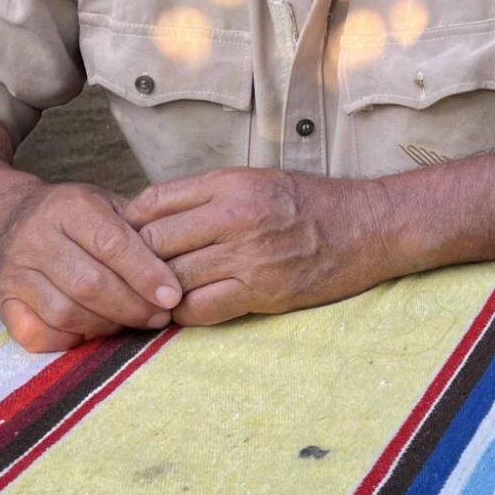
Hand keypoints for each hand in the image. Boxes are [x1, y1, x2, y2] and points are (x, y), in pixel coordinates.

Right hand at [0, 181, 183, 351]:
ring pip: (65, 311)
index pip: (112, 244)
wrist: (3, 217)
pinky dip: (70, 339)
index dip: (146, 274)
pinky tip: (93, 331)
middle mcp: (35, 237)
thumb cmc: (72, 215)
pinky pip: (37, 333)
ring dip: (107, 325)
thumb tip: (181, 262)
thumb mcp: (106, 203)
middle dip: (133, 306)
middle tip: (160, 316)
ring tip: (133, 323)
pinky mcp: (1, 301)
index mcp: (69, 206)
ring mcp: (13, 272)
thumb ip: (140, 227)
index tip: (173, 295)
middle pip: (90, 283)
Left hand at [123, 169, 392, 326]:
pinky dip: (184, 313)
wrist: (369, 227)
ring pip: (172, 279)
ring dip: (157, 292)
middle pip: (154, 243)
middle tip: (130, 276)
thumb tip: (152, 217)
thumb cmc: (312, 203)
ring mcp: (248, 255)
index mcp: (230, 183)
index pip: (152, 203)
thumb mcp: (258, 180)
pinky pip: (200, 308)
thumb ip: (208, 195)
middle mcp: (235, 215)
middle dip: (136, 263)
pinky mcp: (262, 290)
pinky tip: (184, 310)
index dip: (129, 225)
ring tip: (152, 297)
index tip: (126, 240)